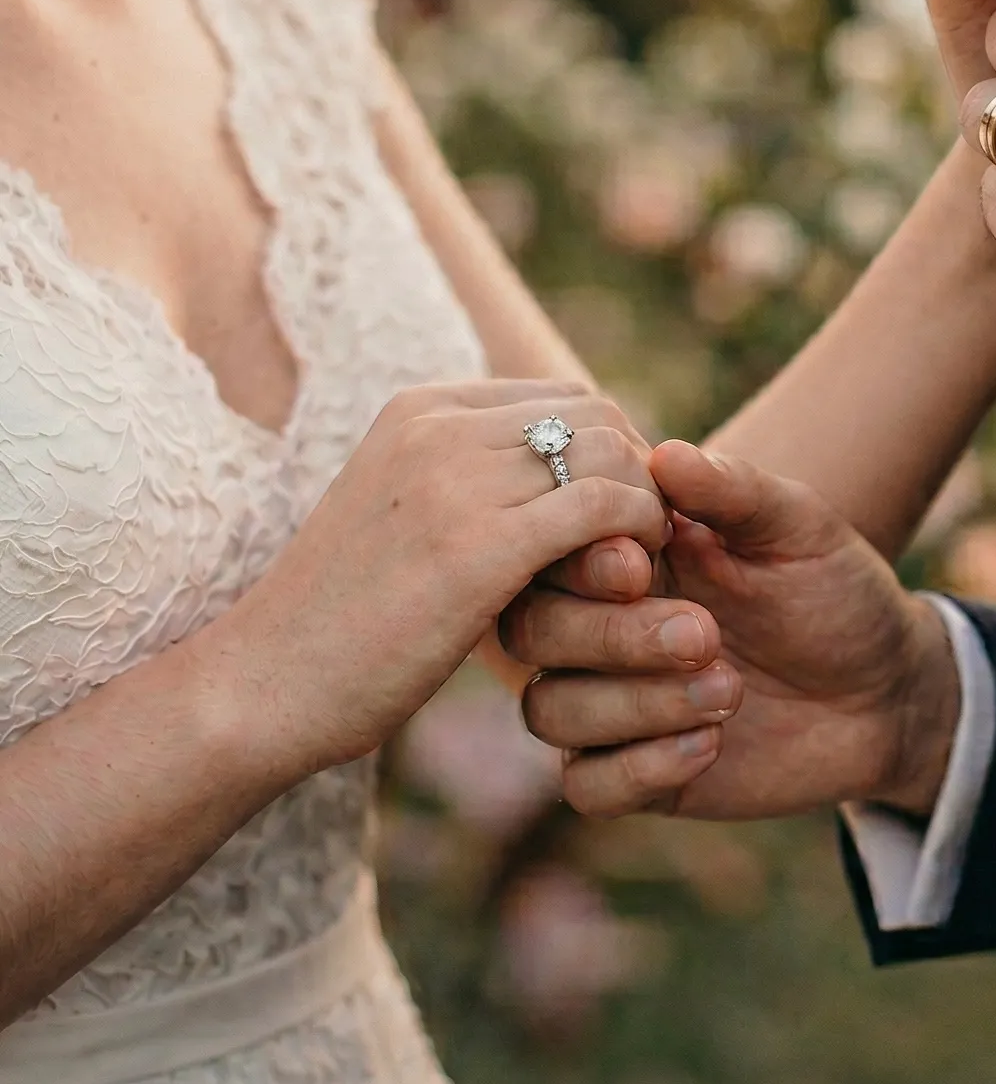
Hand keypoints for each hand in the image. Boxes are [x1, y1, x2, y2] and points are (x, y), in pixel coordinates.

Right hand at [209, 380, 669, 780]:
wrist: (261, 687)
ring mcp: (456, 479)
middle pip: (599, 415)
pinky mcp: (478, 546)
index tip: (623, 517)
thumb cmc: (342, 622)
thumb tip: (575, 481)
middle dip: (639, 475)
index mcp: (422, 409)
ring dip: (646, 508)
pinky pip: (602, 508)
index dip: (613, 454)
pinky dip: (638, 536)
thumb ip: (479, 485)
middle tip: (646, 544)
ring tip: (639, 568)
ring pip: (610, 453)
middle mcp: (439, 425)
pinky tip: (630, 585)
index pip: (566, 397)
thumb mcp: (407, 520)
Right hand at [500, 442, 962, 821]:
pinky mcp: (639, 774)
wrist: (887, 690)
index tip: (642, 563)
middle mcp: (602, 626)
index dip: (577, 560)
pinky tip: (710, 745)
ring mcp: (613, 703)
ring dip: (633, 704)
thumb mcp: (798, 529)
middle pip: (530, 632)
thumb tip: (664, 454)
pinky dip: (638, 769)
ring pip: (550, 711)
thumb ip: (732, 492)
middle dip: (611, 637)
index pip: (546, 551)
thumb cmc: (834, 591)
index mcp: (625, 555)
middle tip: (705, 635)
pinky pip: (587, 786)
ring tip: (730, 691)